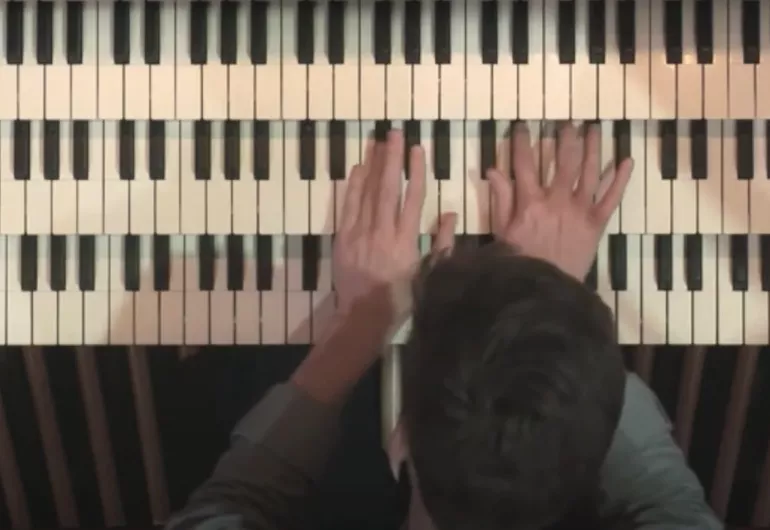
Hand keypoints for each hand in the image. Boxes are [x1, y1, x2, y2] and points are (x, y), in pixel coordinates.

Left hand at [334, 130, 455, 320]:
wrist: (362, 316)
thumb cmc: (400, 298)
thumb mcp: (428, 273)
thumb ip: (440, 243)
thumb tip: (449, 214)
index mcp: (406, 240)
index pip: (413, 198)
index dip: (416, 171)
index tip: (417, 149)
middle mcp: (383, 232)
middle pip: (388, 188)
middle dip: (392, 159)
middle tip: (394, 134)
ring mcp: (360, 233)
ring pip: (367, 193)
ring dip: (373, 166)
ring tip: (378, 143)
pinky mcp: (343, 238)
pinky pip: (348, 206)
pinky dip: (353, 186)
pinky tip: (358, 169)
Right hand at [487, 122, 631, 279]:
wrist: (544, 290)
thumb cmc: (519, 261)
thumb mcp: (502, 231)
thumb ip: (501, 200)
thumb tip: (494, 171)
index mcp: (530, 202)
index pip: (525, 164)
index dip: (522, 142)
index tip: (522, 126)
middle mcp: (557, 200)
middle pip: (563, 160)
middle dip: (565, 137)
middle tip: (567, 123)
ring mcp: (580, 210)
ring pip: (589, 171)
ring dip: (593, 147)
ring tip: (595, 129)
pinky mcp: (597, 224)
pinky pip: (611, 198)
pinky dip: (620, 179)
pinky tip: (626, 161)